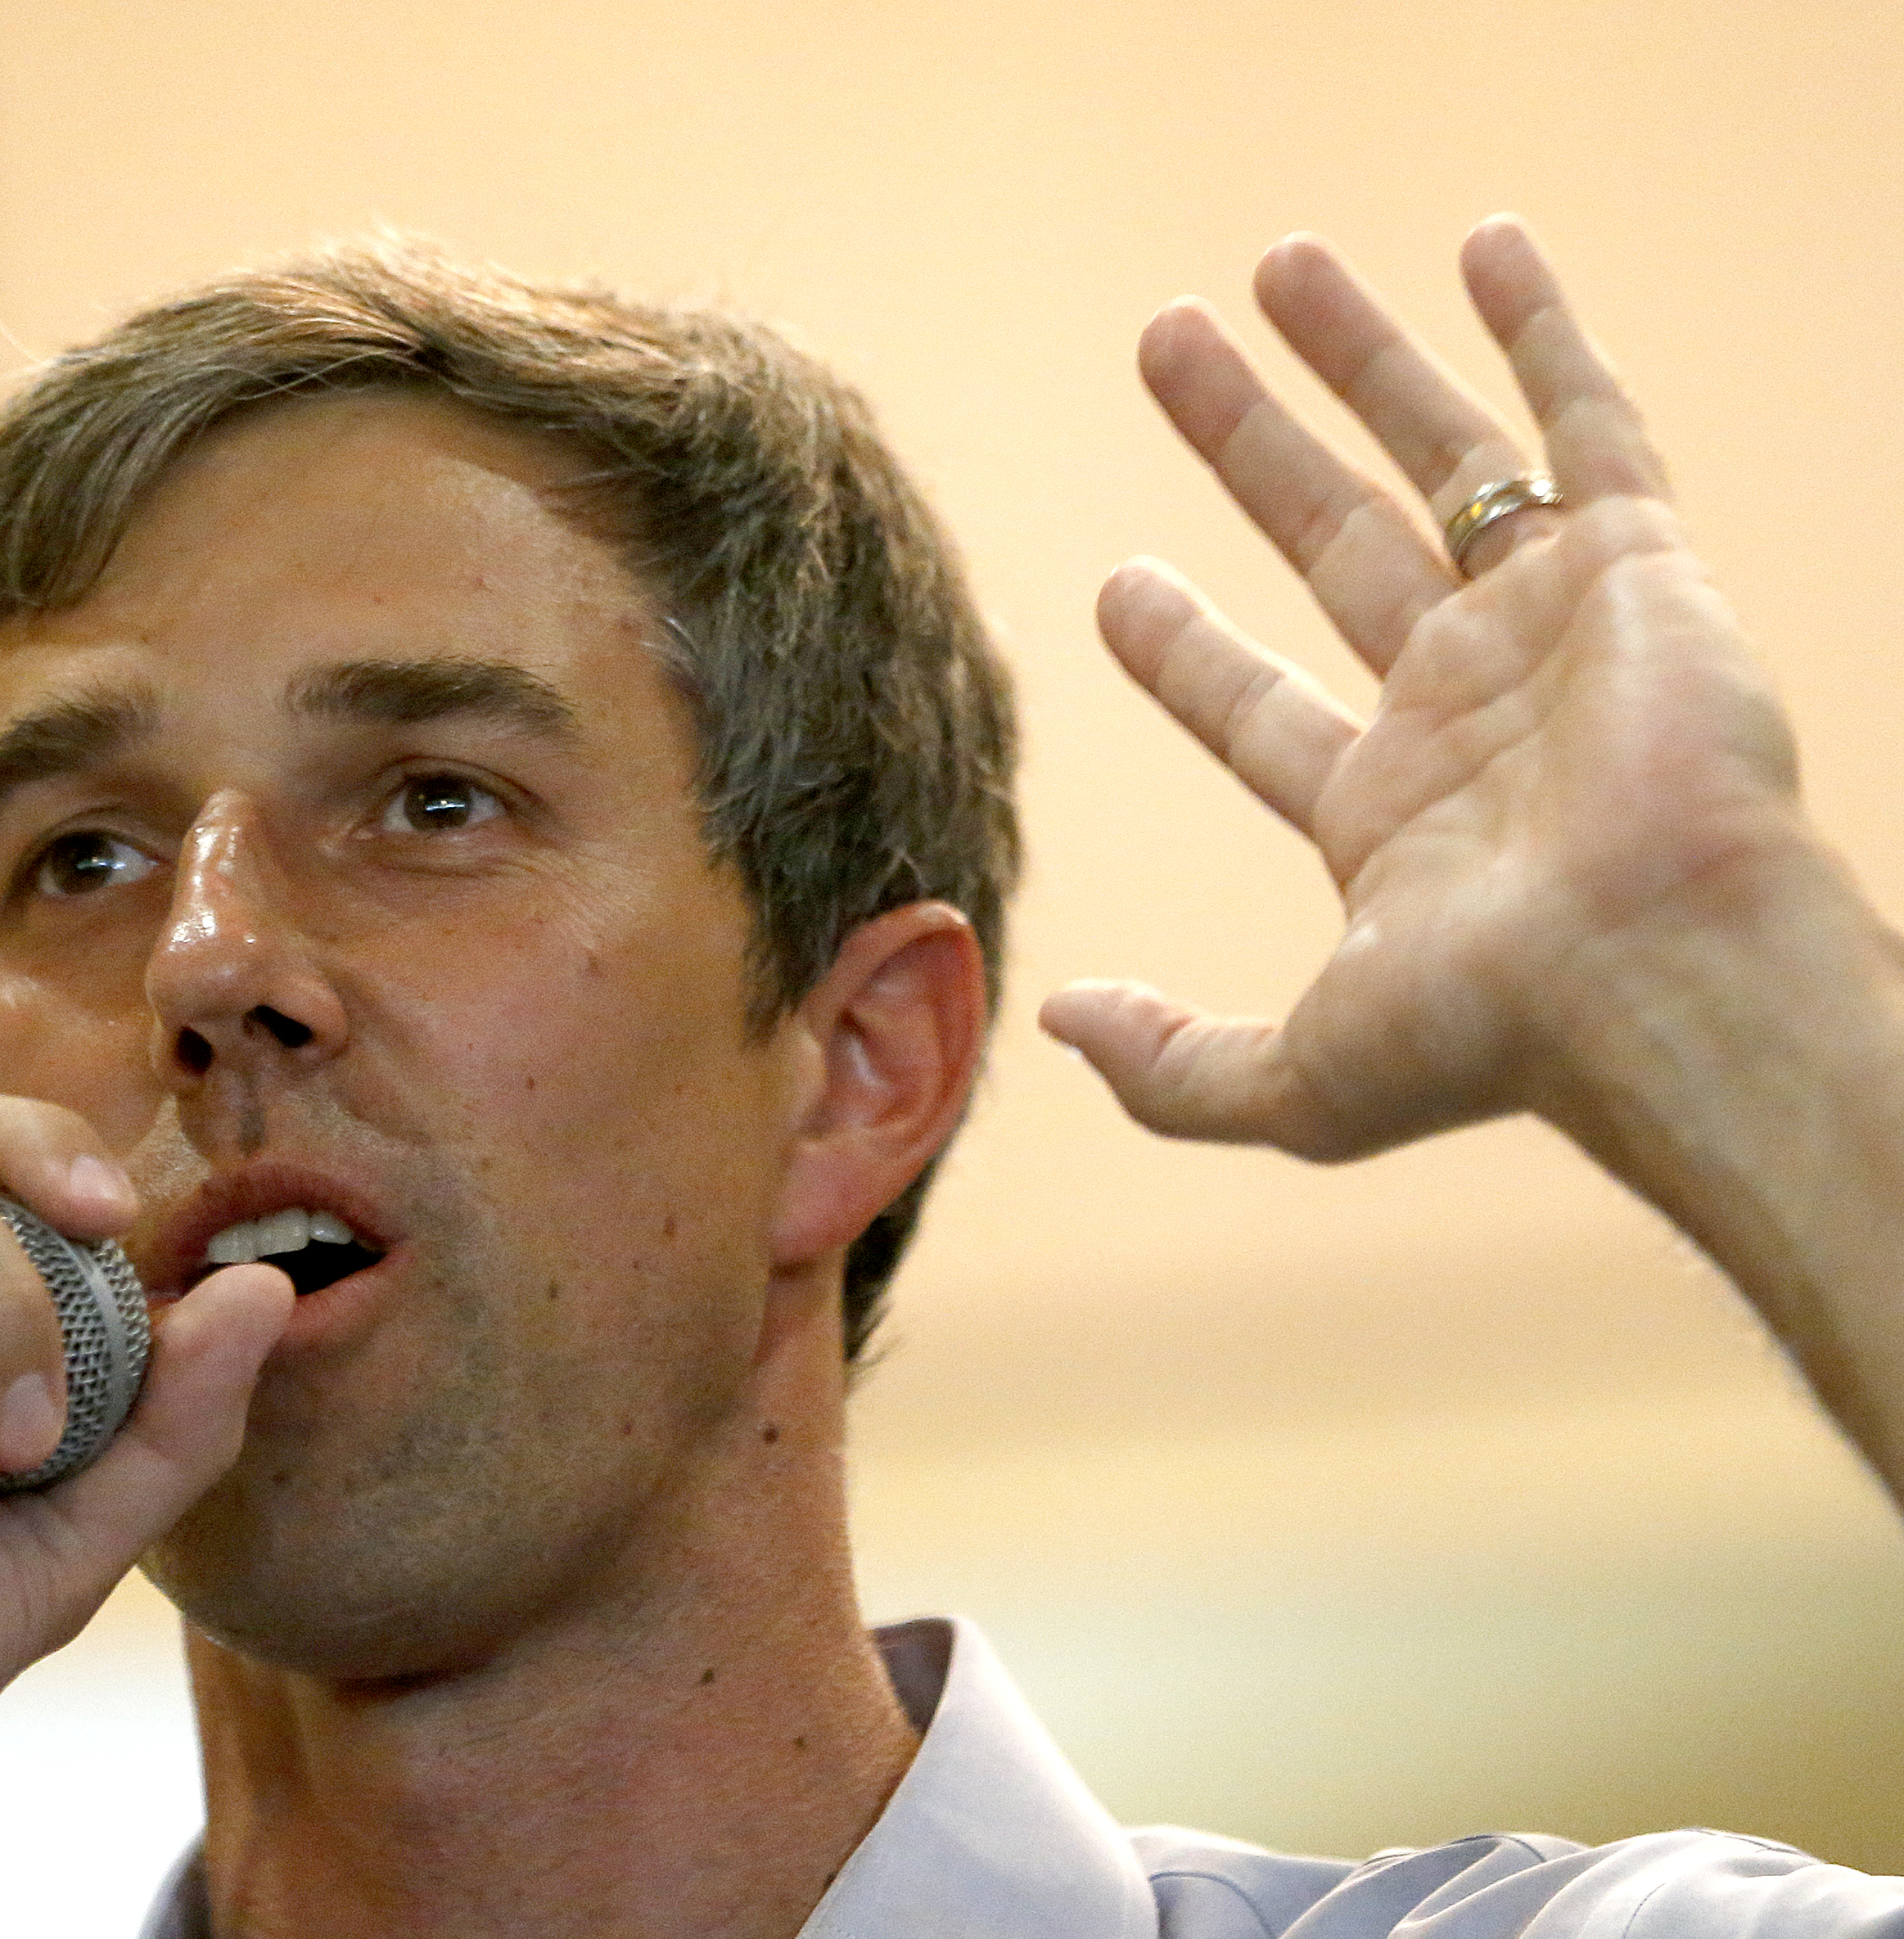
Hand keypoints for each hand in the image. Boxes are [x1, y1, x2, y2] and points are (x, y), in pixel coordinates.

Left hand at [1043, 217, 1813, 1163]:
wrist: (1663, 975)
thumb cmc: (1498, 1036)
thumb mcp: (1297, 1083)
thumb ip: (1172, 1066)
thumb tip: (1056, 1024)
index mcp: (1387, 813)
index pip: (1255, 705)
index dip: (1184, 648)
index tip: (1116, 584)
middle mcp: (1465, 709)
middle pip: (1326, 538)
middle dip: (1245, 442)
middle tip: (1162, 345)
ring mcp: (1551, 630)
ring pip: (1440, 458)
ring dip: (1361, 359)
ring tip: (1276, 264)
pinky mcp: (1640, 569)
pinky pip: (1589, 423)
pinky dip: (1541, 332)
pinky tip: (1483, 244)